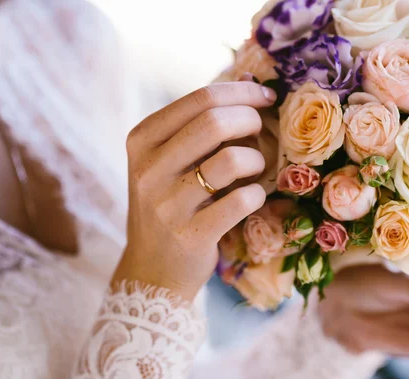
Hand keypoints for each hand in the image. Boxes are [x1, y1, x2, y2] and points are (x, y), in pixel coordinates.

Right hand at [113, 82, 276, 300]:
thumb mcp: (171, 159)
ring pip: (231, 160)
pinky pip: (242, 200)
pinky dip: (257, 194)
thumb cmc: (171, 203)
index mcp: (142, 139)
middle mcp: (149, 168)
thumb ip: (202, 122)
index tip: (266, 97)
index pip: (200, 98)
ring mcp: (167, 204)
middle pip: (215, 122)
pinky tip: (251, 197)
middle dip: (251, 120)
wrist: (152, 267)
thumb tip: (250, 80)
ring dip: (256, 159)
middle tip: (261, 132)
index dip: (242, 92)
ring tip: (253, 168)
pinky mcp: (191, 234)